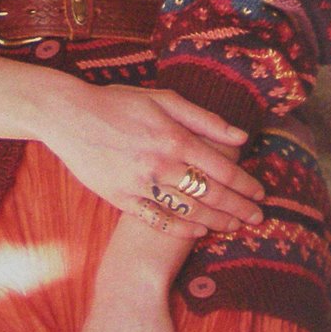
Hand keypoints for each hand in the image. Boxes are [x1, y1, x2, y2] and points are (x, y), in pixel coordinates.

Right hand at [43, 82, 264, 238]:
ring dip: (216, 222)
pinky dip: (181, 229)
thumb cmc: (119, 103)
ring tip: (235, 227)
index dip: (246, 184)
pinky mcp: (122, 199)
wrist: (70, 116)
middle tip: (258, 218)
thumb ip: (204, 119)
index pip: (222, 169)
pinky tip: (198, 232)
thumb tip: (240, 137)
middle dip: (239, 209)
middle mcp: (161, 165)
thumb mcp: (164, 99)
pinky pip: (157, 220)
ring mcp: (141, 185)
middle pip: (211, 195)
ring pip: (188, 211)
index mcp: (175, 139)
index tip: (260, 193)